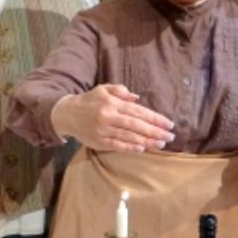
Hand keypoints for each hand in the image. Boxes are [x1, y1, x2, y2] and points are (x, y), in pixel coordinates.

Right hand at [51, 84, 174, 151]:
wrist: (67, 114)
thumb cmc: (89, 101)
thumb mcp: (103, 89)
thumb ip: (120, 91)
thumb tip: (137, 98)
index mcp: (112, 103)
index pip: (138, 111)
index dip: (155, 118)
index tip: (168, 123)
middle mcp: (109, 116)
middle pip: (136, 125)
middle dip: (155, 131)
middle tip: (170, 136)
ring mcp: (104, 130)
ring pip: (129, 136)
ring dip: (147, 141)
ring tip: (161, 143)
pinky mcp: (99, 141)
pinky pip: (117, 146)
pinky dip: (130, 147)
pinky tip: (142, 148)